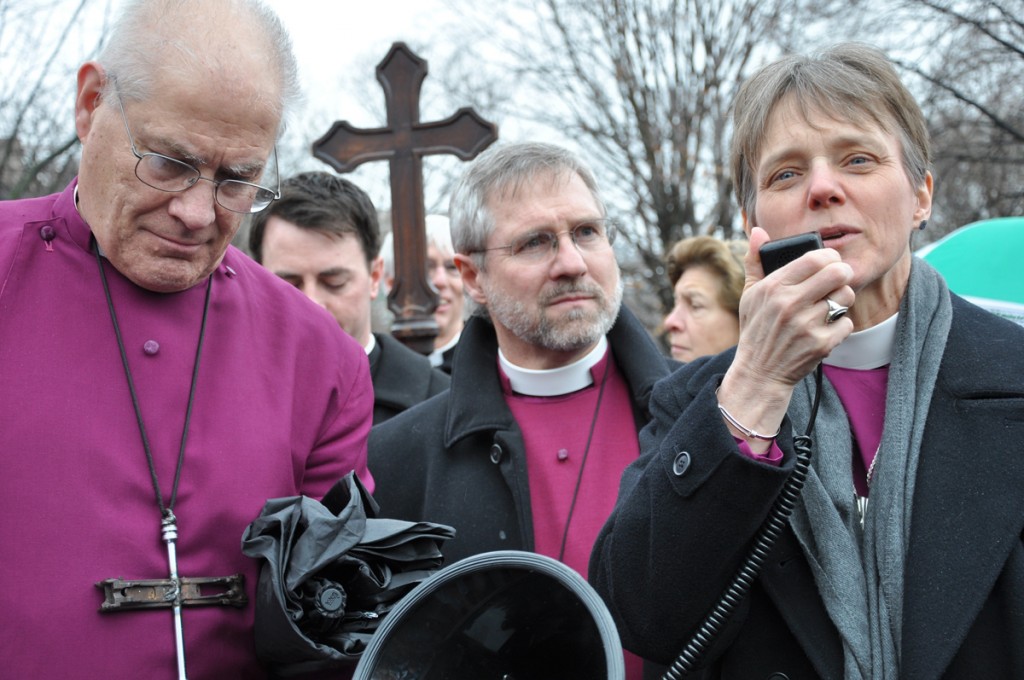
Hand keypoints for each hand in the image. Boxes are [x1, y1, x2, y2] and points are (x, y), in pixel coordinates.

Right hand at [716, 228, 853, 448]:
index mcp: (773, 287)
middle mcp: (789, 304)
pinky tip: (826, 328)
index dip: (829, 257)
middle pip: (838, 273)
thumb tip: (757, 230)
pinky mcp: (820, 345)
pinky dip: (840, 325)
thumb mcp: (749, 295)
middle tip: (839, 280)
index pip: (815, 258)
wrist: (759, 373)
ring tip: (830, 305)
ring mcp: (806, 325)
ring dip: (842, 300)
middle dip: (843, 274)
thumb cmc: (756, 329)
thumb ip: (754, 261)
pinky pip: (846, 323)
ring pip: (845, 297)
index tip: (829, 263)